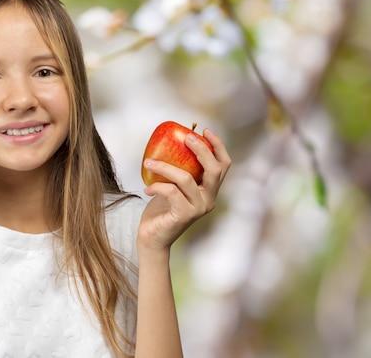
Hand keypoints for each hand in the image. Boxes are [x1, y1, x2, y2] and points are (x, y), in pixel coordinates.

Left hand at [138, 128, 230, 252]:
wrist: (153, 238)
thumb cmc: (161, 210)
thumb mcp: (173, 185)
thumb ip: (178, 170)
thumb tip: (170, 142)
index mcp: (210, 190)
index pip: (223, 165)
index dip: (218, 146)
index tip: (206, 131)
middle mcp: (209, 199)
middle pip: (214, 170)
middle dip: (202, 150)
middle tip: (185, 138)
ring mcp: (198, 208)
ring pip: (186, 179)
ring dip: (165, 167)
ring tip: (148, 162)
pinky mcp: (184, 216)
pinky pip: (171, 192)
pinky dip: (157, 186)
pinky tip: (146, 189)